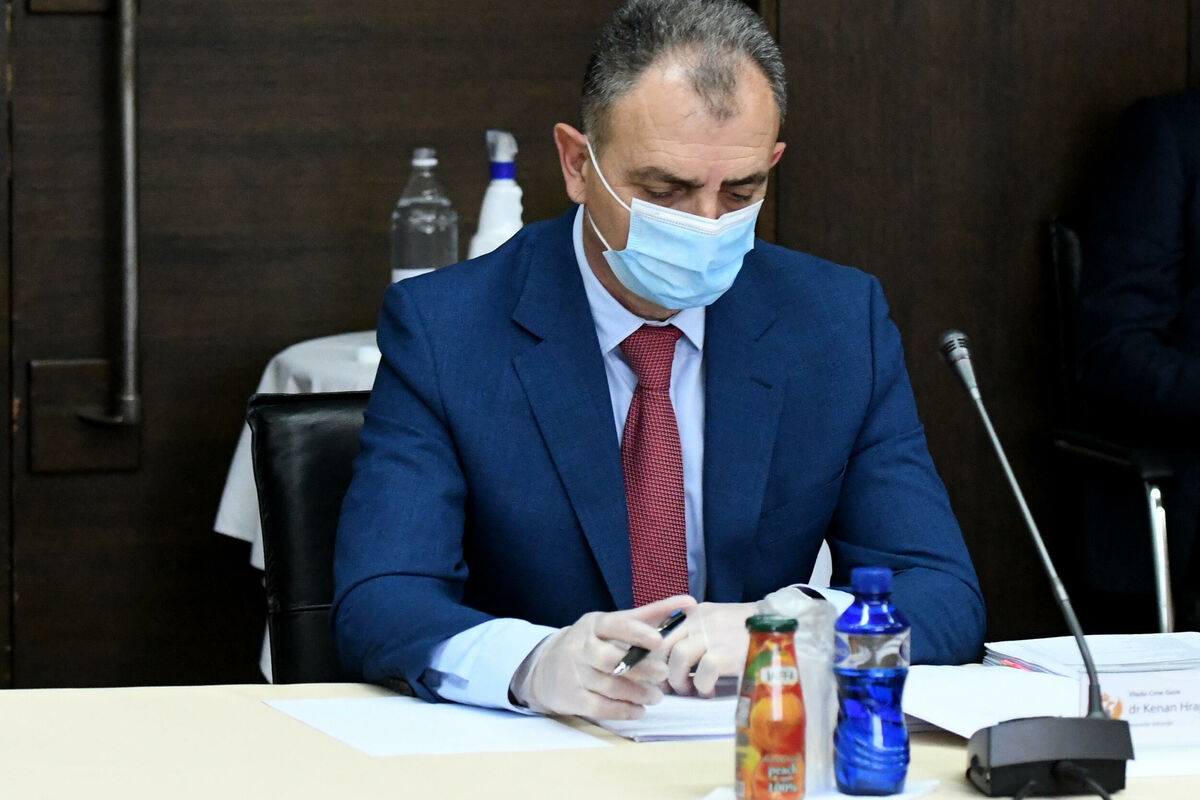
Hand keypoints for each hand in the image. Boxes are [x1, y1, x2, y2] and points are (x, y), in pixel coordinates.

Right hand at [510, 595, 696, 718]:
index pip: (615, 625)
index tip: (659, 640)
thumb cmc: (593, 642)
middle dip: (640, 668)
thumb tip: (689, 603)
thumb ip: (651, 615)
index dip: (636, 633)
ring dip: (637, 693)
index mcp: (594, 625)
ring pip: (608, 686)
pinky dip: (623, 710)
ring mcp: (575, 673)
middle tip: (664, 673)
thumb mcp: (615, 624)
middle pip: (611, 659)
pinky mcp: (572, 698)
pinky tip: (639, 710)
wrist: (547, 666)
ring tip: (657, 696)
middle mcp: (581, 647)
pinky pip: (599, 707)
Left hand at [662, 601, 756, 696]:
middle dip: (661, 669)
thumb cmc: (749, 630)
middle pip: (664, 646)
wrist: (780, 627)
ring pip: (678, 659)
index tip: (656, 672)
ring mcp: (713, 636)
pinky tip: (709, 692)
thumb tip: (674, 659)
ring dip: (680, 681)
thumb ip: (697, 633)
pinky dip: (702, 688)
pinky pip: (702, 675)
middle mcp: (700, 621)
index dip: (655, 655)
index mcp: (697, 613)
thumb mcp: (719, 622)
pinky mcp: (725, 654)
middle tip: (668, 687)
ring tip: (691, 691)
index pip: (663, 632)